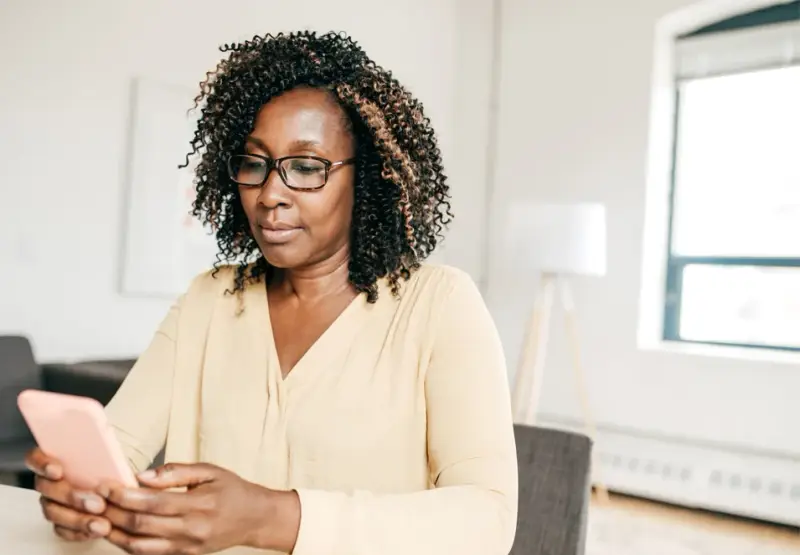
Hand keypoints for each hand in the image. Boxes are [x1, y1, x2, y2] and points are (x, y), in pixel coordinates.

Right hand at [25, 447, 110, 540]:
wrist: (119, 486)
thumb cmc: (110, 463)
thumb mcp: (108, 449)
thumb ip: (102, 443)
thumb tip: (107, 432)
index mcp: (55, 459)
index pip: (35, 458)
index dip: (42, 464)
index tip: (57, 470)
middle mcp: (49, 482)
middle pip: (48, 489)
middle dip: (72, 497)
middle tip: (97, 503)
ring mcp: (52, 502)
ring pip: (54, 512)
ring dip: (78, 519)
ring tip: (101, 523)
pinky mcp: (61, 521)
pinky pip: (63, 529)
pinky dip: (79, 532)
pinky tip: (96, 531)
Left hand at [98, 462, 299, 554]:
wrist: (255, 519)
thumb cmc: (233, 490)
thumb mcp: (210, 471)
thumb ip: (176, 472)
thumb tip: (142, 476)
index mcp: (199, 505)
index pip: (152, 503)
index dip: (124, 495)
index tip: (105, 485)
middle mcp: (191, 530)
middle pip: (141, 525)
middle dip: (112, 512)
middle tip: (92, 501)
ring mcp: (186, 547)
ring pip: (139, 546)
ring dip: (113, 533)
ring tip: (96, 518)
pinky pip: (148, 554)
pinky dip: (127, 545)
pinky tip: (115, 532)